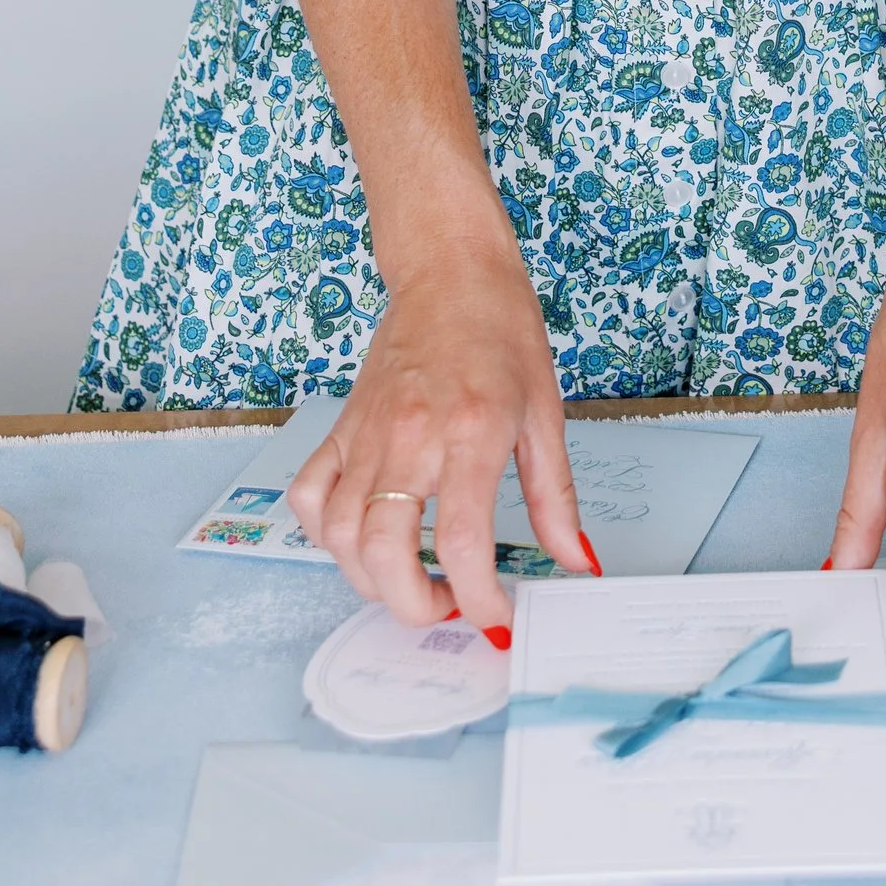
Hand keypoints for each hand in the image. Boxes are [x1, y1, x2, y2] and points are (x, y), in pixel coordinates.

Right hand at [285, 226, 592, 630]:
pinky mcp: (341, 427)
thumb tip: (575, 561)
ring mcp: (367, 432)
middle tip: (448, 606)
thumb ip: (556, 498)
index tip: (495, 615)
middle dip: (415, 606)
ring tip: (410, 578)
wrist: (451, 270)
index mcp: (473, 430)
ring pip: (340, 535)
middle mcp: (412, 435)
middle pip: (386, 553)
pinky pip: (310, 495)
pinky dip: (324, 533)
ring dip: (370, 580)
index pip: (463, 541)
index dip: (479, 598)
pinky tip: (361, 536)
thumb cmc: (502, 330)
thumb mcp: (546, 414)